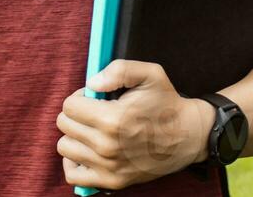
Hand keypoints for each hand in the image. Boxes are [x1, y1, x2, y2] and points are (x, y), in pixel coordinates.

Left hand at [56, 60, 210, 191]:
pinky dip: (75, 162)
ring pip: (65, 147)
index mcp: (113, 119)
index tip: (94, 98)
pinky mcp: (111, 182)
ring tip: (93, 130)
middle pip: (64, 125)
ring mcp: (108, 167)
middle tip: (94, 112)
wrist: (188, 136)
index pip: (69, 106)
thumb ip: (118, 70)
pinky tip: (88, 151)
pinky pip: (73, 175)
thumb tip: (92, 83)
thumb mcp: (149, 74)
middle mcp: (107, 146)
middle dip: (76, 114)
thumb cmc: (166, 103)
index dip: (80, 97)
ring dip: (75, 136)